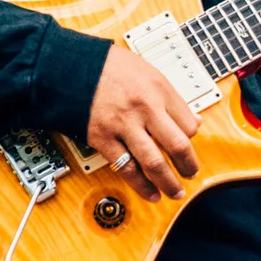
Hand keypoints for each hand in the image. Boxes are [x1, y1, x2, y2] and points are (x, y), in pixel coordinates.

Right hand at [87, 43, 200, 198]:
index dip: (192, 138)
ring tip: (175, 192)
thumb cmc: (107, 66)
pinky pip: (126, 168)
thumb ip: (170, 97)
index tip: (190, 146)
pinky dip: (141, 185)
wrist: (68, 67)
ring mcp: (124, 125)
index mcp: (158, 90)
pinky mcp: (103, 139)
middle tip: (191, 175)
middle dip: (188, 166)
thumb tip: (193, 118)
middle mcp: (144, 108)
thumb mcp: (147, 71)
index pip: (188, 124)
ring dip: (168, 183)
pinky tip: (150, 193)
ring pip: (154, 163)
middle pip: (178, 145)